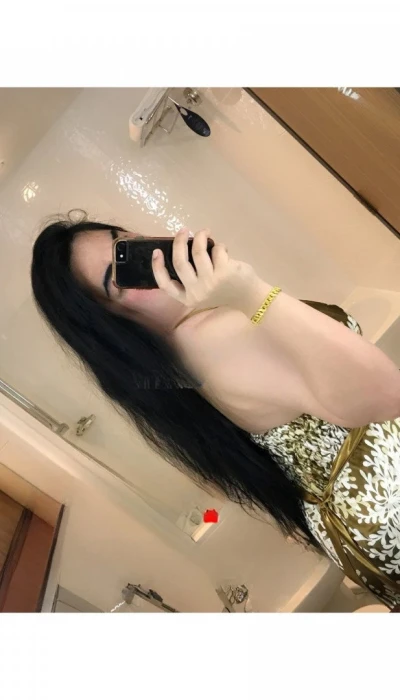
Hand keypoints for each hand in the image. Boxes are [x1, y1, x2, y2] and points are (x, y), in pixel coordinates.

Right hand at [151, 228, 265, 311]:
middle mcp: (196, 292)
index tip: (157, 251)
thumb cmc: (224, 291)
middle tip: (183, 230)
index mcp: (187, 298)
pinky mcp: (223, 272)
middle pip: (180, 261)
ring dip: (201, 236)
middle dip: (179, 241)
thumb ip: (191, 276)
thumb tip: (182, 247)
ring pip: (198, 251)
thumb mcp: (202, 291)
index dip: (157, 267)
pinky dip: (220, 246)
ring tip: (205, 232)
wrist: (248, 298)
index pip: (165, 284)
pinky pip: (216, 249)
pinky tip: (224, 250)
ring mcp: (210, 282)